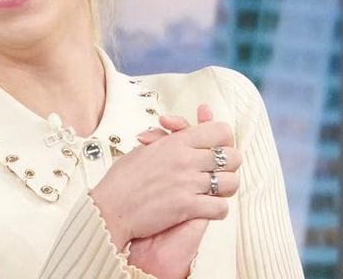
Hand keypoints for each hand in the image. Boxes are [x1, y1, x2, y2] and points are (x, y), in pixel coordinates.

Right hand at [89, 107, 236, 249]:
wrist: (110, 208)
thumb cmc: (122, 180)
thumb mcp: (144, 149)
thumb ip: (167, 140)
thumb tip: (178, 132)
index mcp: (176, 142)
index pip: (220, 131)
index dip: (224, 140)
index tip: (218, 149)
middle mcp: (186, 159)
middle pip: (232, 156)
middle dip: (230, 166)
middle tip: (219, 172)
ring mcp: (188, 183)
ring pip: (231, 182)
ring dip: (226, 189)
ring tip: (215, 192)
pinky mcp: (187, 207)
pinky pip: (221, 208)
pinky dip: (218, 211)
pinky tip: (207, 210)